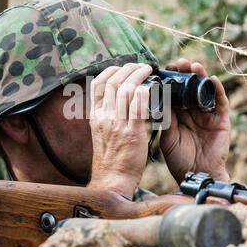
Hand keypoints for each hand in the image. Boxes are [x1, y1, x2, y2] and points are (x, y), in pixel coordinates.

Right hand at [87, 63, 151, 198]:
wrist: (112, 180)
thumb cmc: (110, 157)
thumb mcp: (100, 132)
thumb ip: (107, 114)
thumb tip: (116, 98)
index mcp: (96, 116)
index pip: (97, 84)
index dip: (111, 70)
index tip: (122, 67)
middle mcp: (104, 117)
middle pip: (112, 82)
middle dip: (128, 69)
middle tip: (141, 66)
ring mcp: (117, 125)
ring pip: (125, 90)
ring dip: (138, 76)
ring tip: (148, 71)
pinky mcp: (132, 134)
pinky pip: (138, 109)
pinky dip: (143, 95)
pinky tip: (150, 88)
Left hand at [160, 59, 230, 183]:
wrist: (196, 175)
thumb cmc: (179, 159)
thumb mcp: (168, 136)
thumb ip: (166, 118)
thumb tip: (158, 98)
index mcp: (178, 115)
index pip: (174, 93)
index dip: (170, 80)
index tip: (163, 69)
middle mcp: (192, 112)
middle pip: (189, 88)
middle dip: (184, 74)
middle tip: (178, 63)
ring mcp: (207, 115)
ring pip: (204, 91)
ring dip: (200, 77)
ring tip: (193, 66)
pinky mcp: (221, 120)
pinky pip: (220, 102)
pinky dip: (217, 90)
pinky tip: (211, 80)